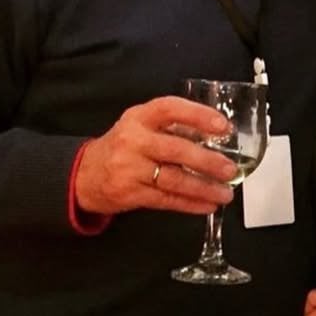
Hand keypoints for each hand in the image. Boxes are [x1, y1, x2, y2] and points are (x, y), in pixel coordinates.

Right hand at [74, 96, 237, 215]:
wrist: (84, 174)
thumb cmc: (123, 146)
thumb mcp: (140, 126)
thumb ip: (173, 127)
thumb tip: (217, 136)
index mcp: (139, 117)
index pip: (170, 109)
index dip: (198, 115)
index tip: (223, 126)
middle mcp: (133, 140)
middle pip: (175, 149)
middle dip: (207, 161)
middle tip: (230, 169)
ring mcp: (129, 168)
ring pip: (173, 179)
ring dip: (203, 188)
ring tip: (225, 193)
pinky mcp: (130, 193)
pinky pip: (166, 200)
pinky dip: (190, 204)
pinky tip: (207, 205)